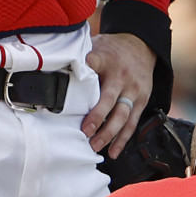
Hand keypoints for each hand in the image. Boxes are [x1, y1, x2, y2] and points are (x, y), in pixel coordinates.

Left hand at [81, 30, 153, 157]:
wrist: (141, 46)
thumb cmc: (112, 50)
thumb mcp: (96, 45)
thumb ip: (80, 57)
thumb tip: (54, 67)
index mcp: (106, 59)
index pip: (94, 62)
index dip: (85, 70)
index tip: (71, 80)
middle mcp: (121, 76)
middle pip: (110, 99)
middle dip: (97, 117)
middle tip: (85, 132)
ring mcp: (133, 89)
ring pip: (123, 115)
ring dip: (109, 133)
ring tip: (95, 146)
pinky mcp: (141, 100)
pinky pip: (133, 122)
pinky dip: (123, 138)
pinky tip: (114, 151)